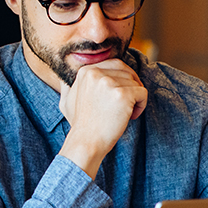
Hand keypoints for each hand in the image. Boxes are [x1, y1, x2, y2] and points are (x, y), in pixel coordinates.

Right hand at [58, 60, 147, 177]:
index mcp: (85, 71)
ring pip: (136, 82)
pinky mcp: (121, 94)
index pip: (115, 64)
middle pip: (127, 71)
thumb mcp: (67, 101)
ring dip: (136, 98)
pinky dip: (141, 105)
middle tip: (129, 103)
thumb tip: (64, 80)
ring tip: (126, 114)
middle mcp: (96, 73)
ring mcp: (109, 83)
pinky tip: (132, 116)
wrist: (86, 142)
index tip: (119, 96)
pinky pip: (142, 93)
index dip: (123, 79)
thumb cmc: (80, 125)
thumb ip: (68, 87)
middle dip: (132, 85)